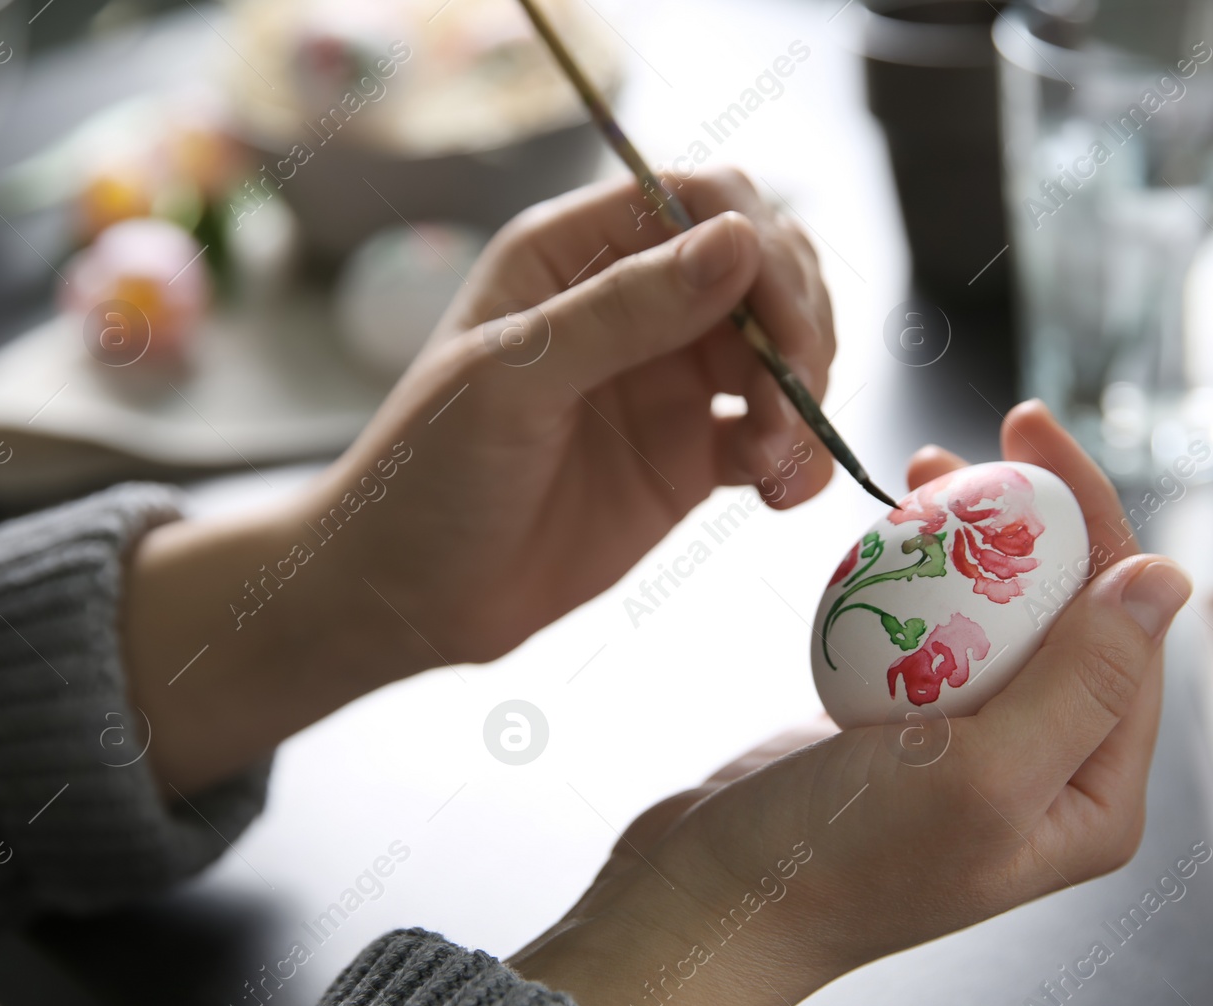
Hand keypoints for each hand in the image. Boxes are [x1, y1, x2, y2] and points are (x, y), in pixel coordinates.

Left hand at [313, 166, 835, 663]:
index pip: (699, 200)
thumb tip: (740, 239)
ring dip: (804, 396)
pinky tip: (782, 493)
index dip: (758, 244)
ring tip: (778, 461)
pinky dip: (796, 456)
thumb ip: (625, 310)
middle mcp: (630, 302)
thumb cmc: (426, 473)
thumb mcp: (514, 380)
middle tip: (794, 397)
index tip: (784, 320)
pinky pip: (771, 434)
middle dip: (797, 323)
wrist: (408, 598)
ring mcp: (667, 378)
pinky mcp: (690, 454)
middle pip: (761, 267)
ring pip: (780, 349)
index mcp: (573, 253)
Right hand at [508, 402, 1192, 1005]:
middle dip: (1033, 517)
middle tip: (984, 440)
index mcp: (1094, 794)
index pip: (1125, 628)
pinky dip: (912, 576)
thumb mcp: (979, 775)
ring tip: (927, 474)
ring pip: (994, 611)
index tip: (1036, 432)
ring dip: (970, 537)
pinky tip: (888, 535)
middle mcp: (1048, 769)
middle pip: (1066, 610)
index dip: (1095, 517)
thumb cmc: (839, 861)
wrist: (707, 901)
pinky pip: (928, 630)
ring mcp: (973, 746)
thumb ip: (1082, 681)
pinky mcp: (902, 727)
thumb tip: (1167, 579)